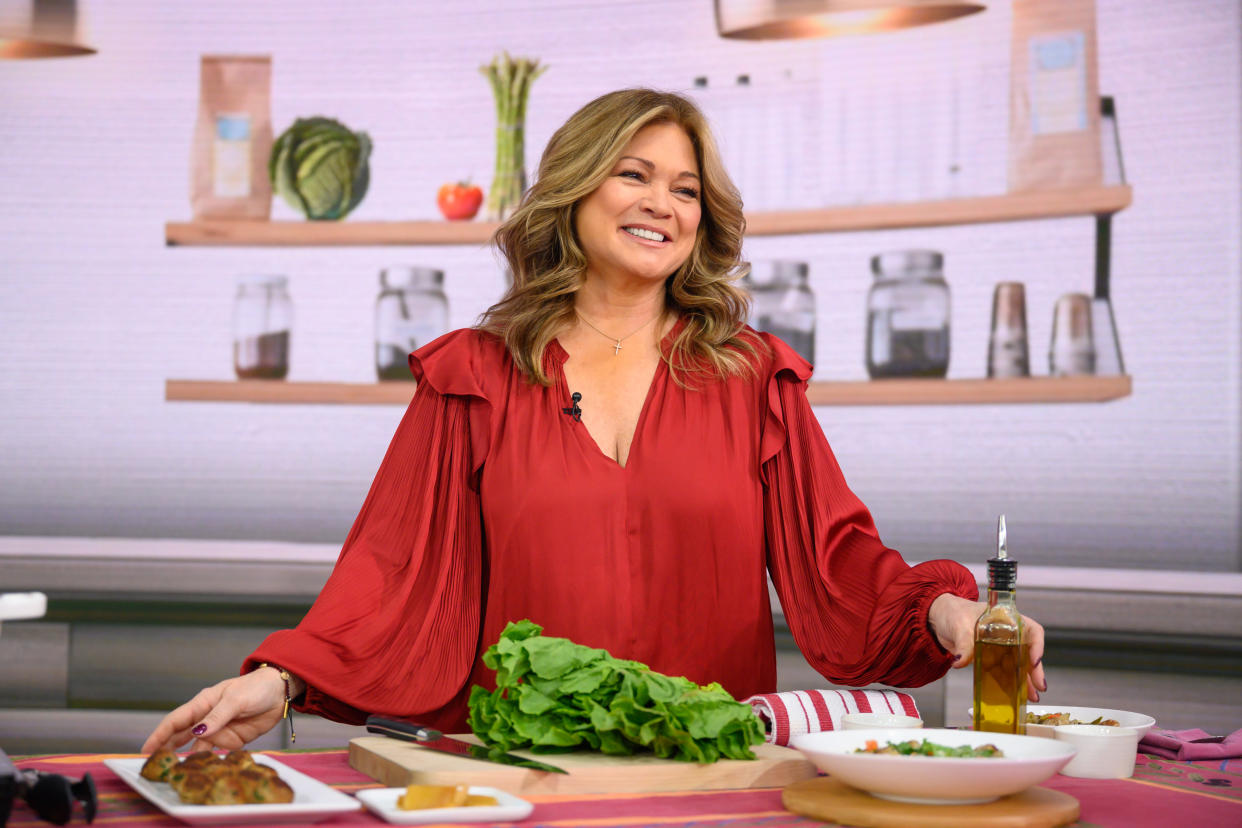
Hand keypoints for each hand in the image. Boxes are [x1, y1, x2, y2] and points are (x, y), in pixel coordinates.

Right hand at [140, 667, 287, 753]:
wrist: (280, 692)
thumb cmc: (256, 687)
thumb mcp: (236, 699)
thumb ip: (218, 716)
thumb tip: (198, 732)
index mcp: (203, 703)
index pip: (176, 720)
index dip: (160, 735)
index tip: (146, 750)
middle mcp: (207, 718)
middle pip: (181, 737)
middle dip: (168, 750)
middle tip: (154, 766)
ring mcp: (219, 730)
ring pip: (198, 747)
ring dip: (190, 758)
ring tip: (179, 771)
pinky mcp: (232, 739)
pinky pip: (217, 752)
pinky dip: (210, 759)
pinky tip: (204, 767)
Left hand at [928, 593, 1046, 701]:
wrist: (939, 619)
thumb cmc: (953, 612)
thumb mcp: (959, 625)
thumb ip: (963, 643)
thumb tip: (961, 661)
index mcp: (1007, 619)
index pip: (1031, 631)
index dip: (1037, 646)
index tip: (1034, 660)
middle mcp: (1008, 634)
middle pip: (1028, 651)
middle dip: (1034, 670)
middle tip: (1039, 686)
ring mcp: (1000, 647)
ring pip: (1018, 664)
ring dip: (1024, 680)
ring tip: (1031, 696)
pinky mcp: (990, 658)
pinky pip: (1003, 672)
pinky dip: (1008, 683)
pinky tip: (1013, 694)